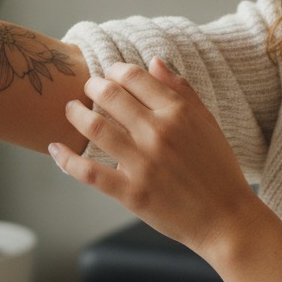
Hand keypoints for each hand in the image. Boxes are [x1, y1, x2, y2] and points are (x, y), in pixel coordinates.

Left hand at [48, 58, 268, 257]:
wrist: (226, 219)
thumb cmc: (218, 169)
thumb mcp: (207, 122)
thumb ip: (181, 90)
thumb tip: (153, 62)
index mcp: (179, 112)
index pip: (135, 77)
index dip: (115, 70)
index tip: (109, 74)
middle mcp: (158, 133)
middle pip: (110, 96)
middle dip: (92, 86)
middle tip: (86, 88)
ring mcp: (143, 164)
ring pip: (95, 128)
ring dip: (75, 114)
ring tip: (69, 109)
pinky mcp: (131, 193)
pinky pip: (89, 172)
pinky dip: (66, 159)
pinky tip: (55, 147)